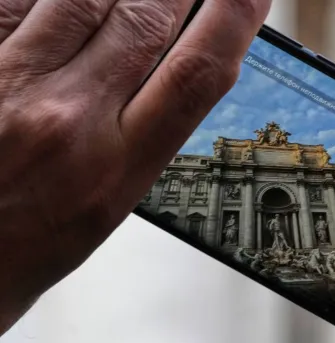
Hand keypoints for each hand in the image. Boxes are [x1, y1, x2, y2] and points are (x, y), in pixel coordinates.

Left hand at [0, 0, 269, 332]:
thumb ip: (139, 135)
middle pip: (143, 19)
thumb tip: (170, 68)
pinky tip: (64, 2)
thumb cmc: (15, 249)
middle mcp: (64, 120)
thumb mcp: (103, 206)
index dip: (234, 20)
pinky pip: (12, 3)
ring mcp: (6, 84)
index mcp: (114, 170)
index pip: (195, 76)